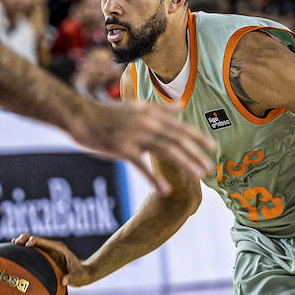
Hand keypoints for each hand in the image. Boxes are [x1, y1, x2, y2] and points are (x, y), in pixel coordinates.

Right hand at [11, 234, 91, 285]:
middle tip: (15, 242)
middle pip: (38, 239)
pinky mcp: (47, 254)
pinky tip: (15, 250)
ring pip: (35, 243)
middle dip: (26, 239)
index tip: (28, 244)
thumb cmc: (81, 276)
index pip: (47, 243)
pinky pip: (35, 249)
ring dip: (24, 242)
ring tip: (12, 243)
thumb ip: (71, 278)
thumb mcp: (77, 278)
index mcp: (60, 249)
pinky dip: (26, 248)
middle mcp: (54, 247)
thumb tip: (64, 280)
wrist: (84, 274)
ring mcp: (50, 250)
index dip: (37, 241)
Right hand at [68, 100, 213, 192]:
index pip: (180, 126)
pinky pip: (142, 165)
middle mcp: (147, 124)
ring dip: (184, 164)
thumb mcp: (137, 106)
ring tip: (197, 176)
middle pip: (178, 140)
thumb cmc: (108, 114)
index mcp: (151, 114)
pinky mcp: (122, 148)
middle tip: (209, 168)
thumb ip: (161, 108)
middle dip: (196, 154)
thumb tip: (182, 105)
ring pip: (166, 151)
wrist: (81, 116)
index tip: (213, 148)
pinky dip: (154, 178)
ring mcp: (135, 136)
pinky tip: (165, 189)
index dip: (198, 137)